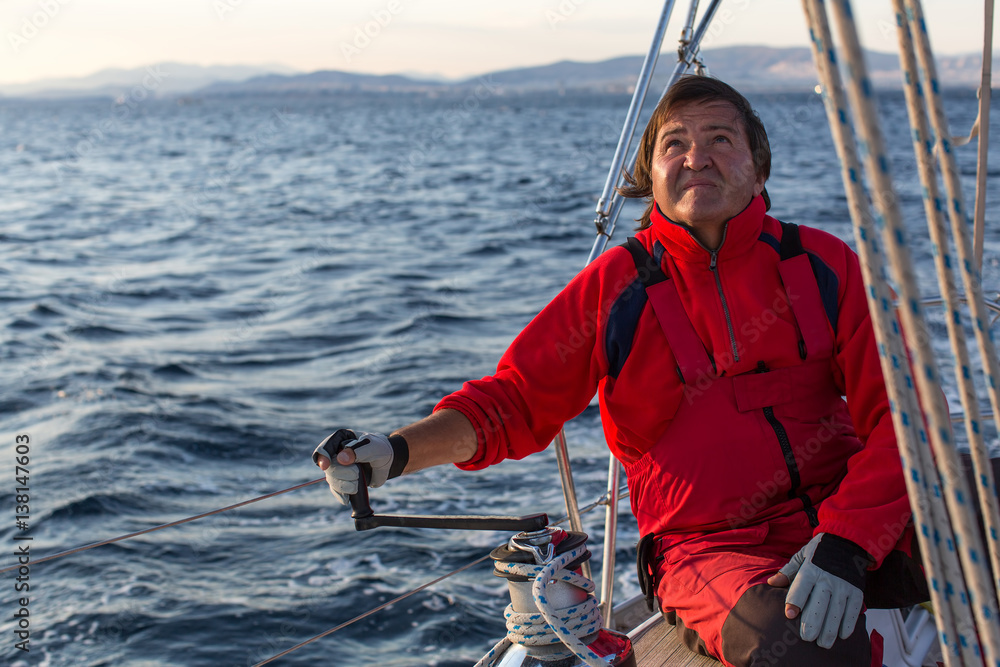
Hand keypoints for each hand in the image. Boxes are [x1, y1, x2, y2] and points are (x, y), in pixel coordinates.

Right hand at [312, 429, 407, 504]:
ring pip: (331, 479)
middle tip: (357, 473)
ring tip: (358, 482)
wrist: (388, 462)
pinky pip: (336, 489)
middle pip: (328, 466)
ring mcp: (339, 467)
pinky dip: (341, 494)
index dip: (322, 456)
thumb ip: (358, 451)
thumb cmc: (381, 449)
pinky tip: (347, 498)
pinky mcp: (343, 480)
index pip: (325, 447)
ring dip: (344, 484)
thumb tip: (341, 459)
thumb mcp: (373, 447)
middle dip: (342, 472)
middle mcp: (336, 453)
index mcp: (340, 439)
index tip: (326, 465)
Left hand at [766, 533, 869, 648]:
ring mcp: (843, 586)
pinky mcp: (856, 592)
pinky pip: (853, 611)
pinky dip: (848, 624)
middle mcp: (828, 579)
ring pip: (836, 612)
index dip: (795, 601)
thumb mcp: (801, 556)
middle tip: (806, 638)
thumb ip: (788, 572)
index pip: (801, 588)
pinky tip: (842, 635)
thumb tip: (771, 583)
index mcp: (811, 569)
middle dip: (813, 623)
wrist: (848, 542)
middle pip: (819, 605)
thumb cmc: (819, 551)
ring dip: (830, 630)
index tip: (789, 615)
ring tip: (823, 644)